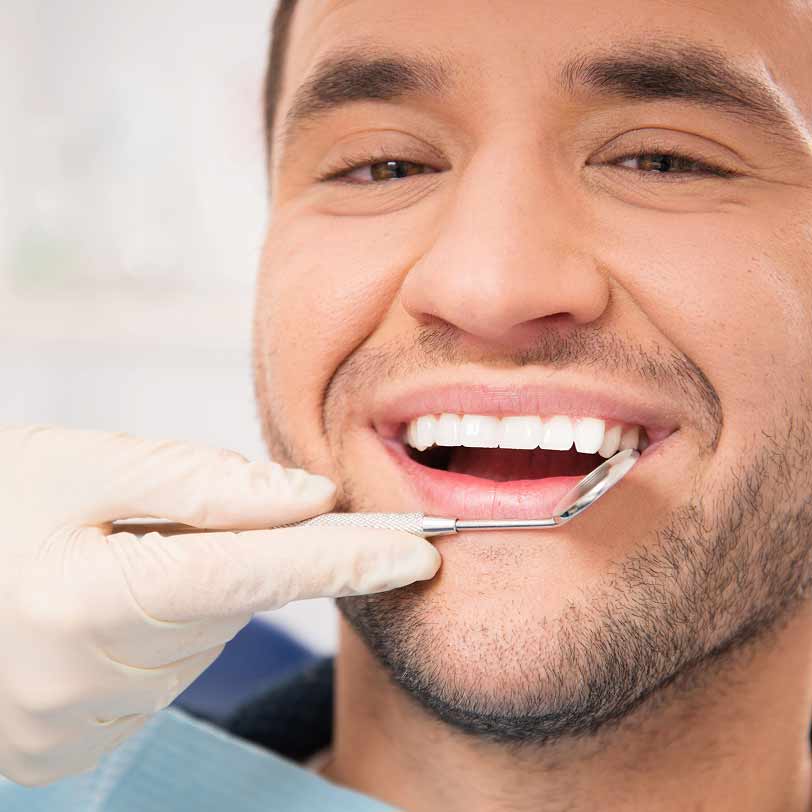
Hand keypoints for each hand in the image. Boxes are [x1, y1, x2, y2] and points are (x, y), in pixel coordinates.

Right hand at [0, 425, 439, 785]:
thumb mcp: (81, 465)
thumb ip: (200, 481)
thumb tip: (311, 498)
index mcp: (83, 604)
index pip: (254, 576)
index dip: (343, 561)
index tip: (418, 553)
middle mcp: (86, 687)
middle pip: (232, 601)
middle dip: (237, 549)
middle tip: (176, 514)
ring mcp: (79, 729)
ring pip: (206, 634)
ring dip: (195, 584)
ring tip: (121, 553)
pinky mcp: (77, 744)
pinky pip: (170, 668)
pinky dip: (167, 621)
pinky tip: (113, 596)